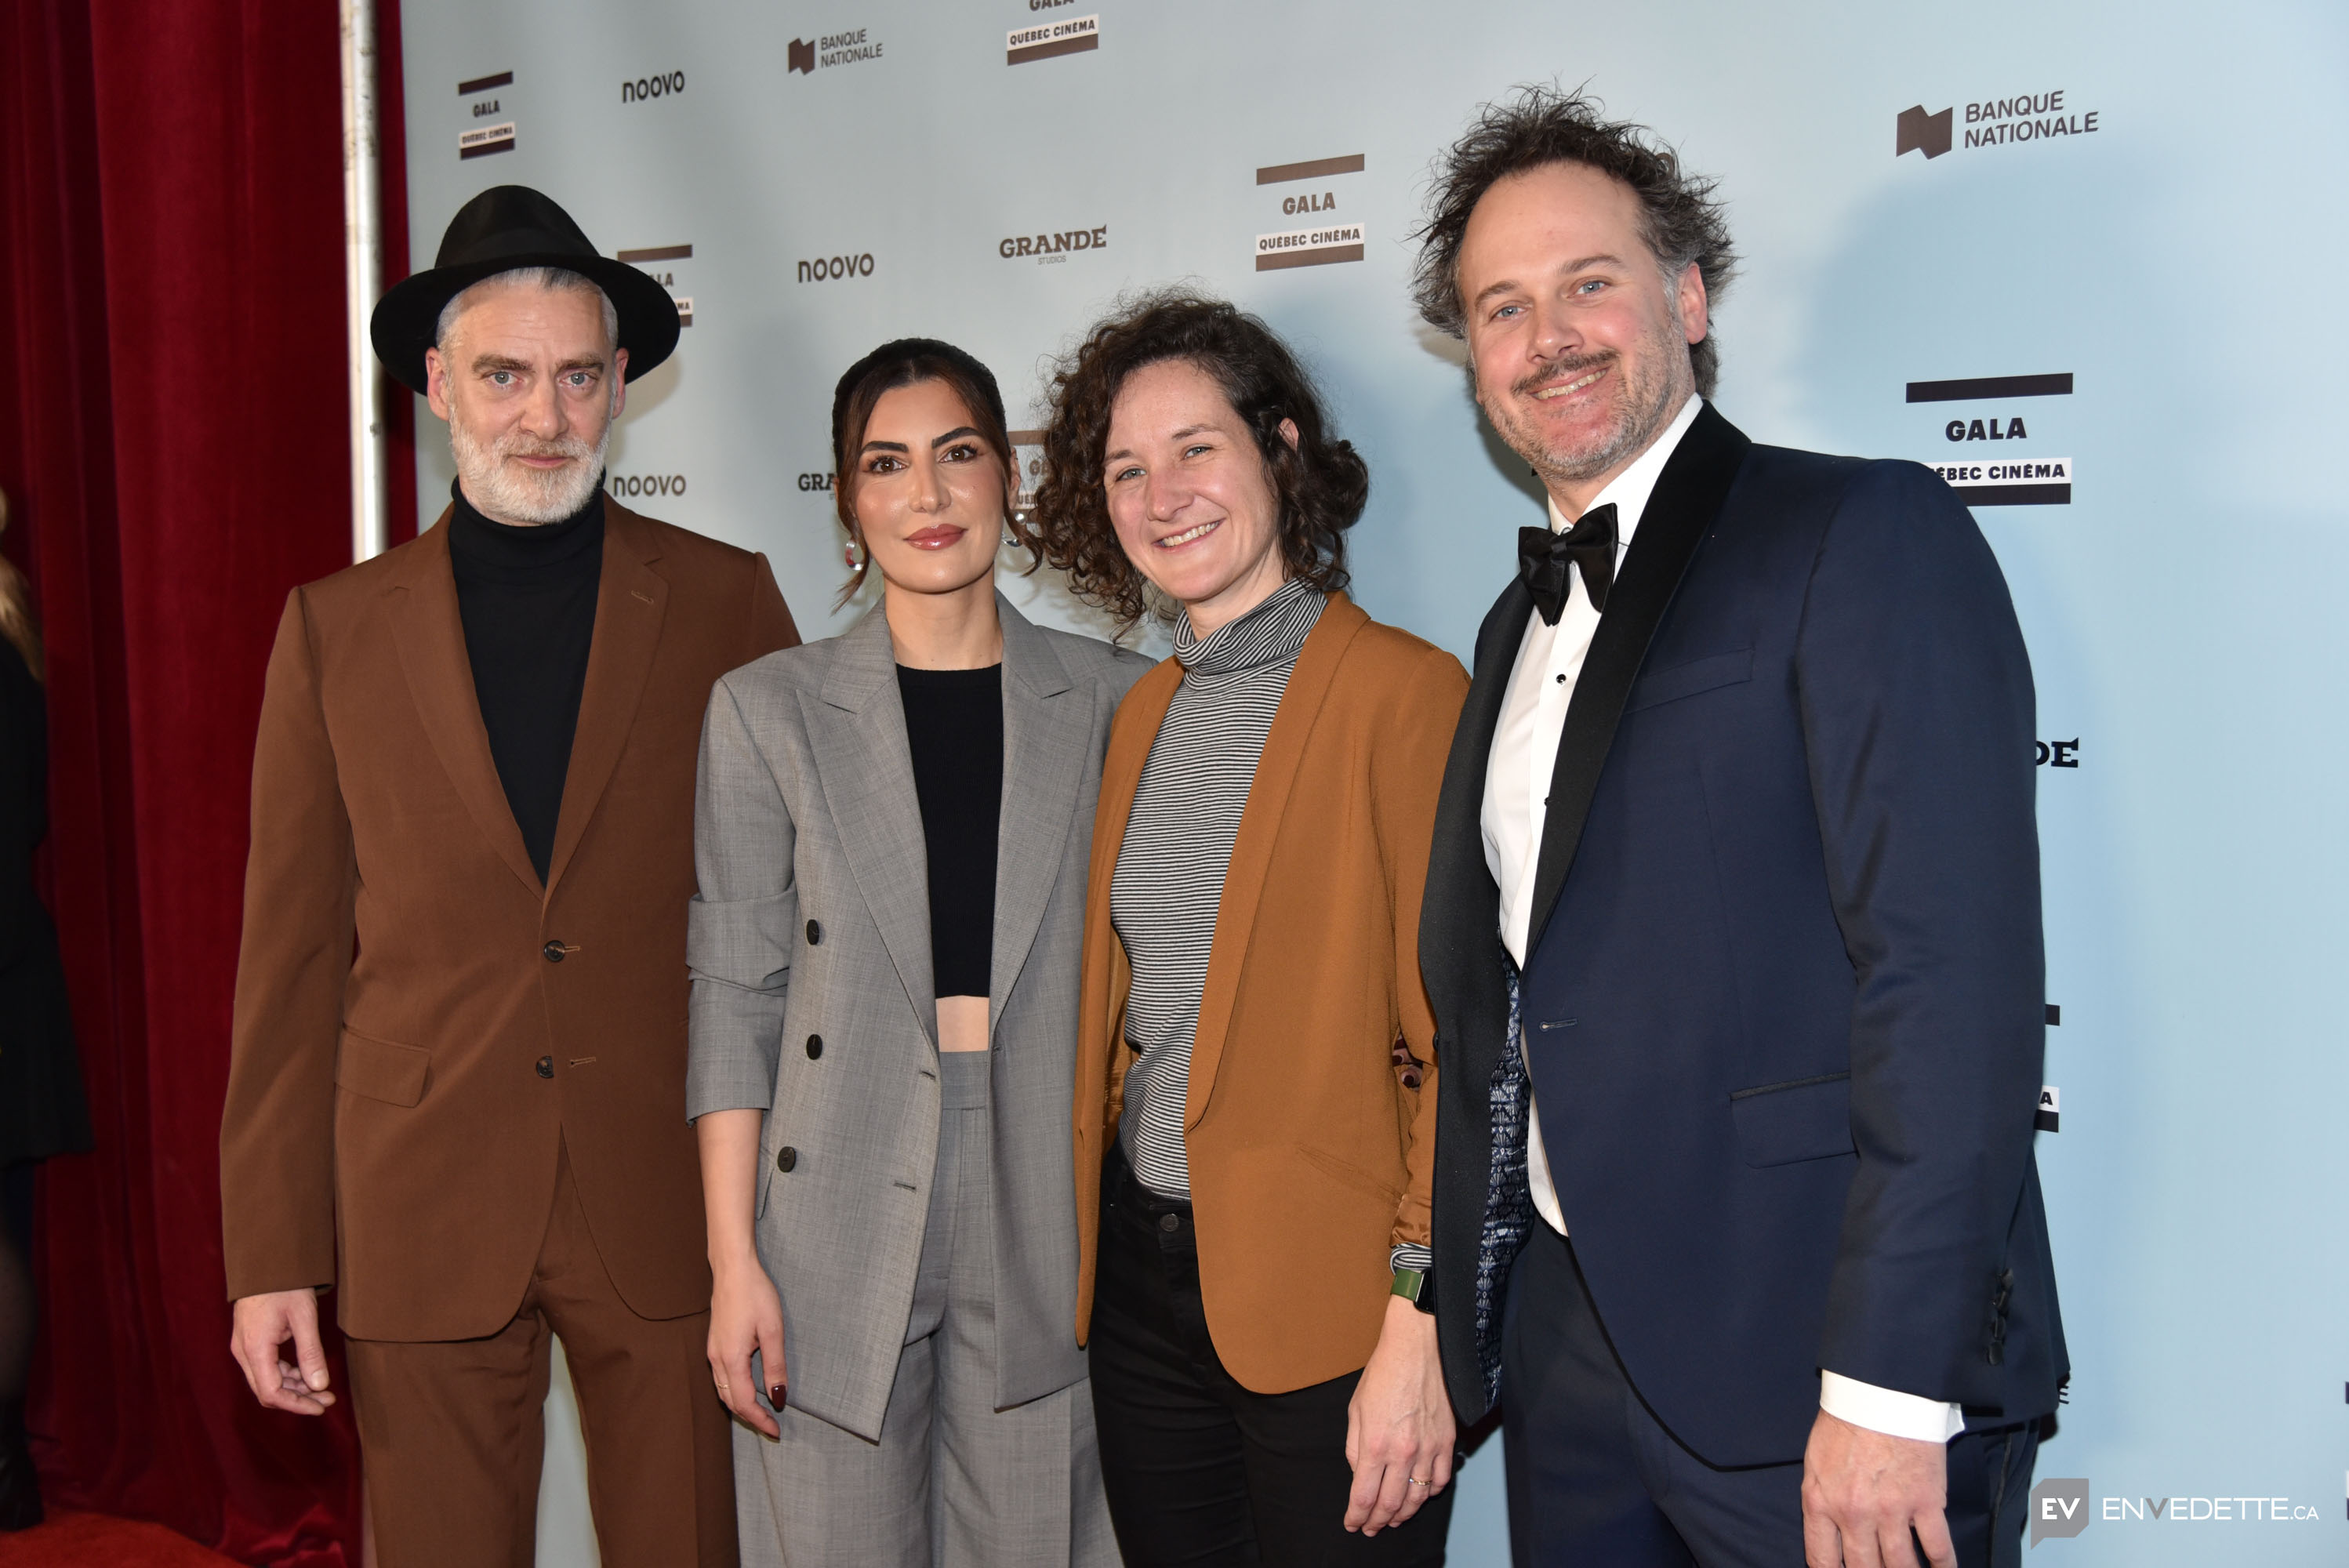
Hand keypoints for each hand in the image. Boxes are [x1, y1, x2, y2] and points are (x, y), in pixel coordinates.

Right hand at [229, 1289, 334, 1414]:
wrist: (266, 1261)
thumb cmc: (285, 1285)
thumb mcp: (304, 1316)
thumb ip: (311, 1352)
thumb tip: (319, 1385)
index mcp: (254, 1348)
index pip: (271, 1393)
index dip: (297, 1405)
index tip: (321, 1406)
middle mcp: (243, 1352)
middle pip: (267, 1391)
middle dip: (298, 1399)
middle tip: (327, 1398)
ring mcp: (244, 1347)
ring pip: (267, 1381)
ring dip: (293, 1388)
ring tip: (322, 1387)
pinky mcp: (249, 1342)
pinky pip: (266, 1368)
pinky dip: (286, 1375)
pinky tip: (306, 1372)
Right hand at [708, 1256, 786, 1437]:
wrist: (733, 1269)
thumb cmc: (755, 1294)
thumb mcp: (773, 1331)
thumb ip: (775, 1366)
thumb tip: (778, 1398)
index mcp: (731, 1359)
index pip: (744, 1403)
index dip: (760, 1421)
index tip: (776, 1431)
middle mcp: (716, 1360)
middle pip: (730, 1402)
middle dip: (750, 1418)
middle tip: (771, 1427)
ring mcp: (712, 1352)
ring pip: (723, 1392)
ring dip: (740, 1407)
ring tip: (761, 1414)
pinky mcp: (714, 1345)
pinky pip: (720, 1379)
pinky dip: (733, 1393)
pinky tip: (747, 1390)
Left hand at [1343, 1294, 1456, 1533]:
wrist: (1415, 1349)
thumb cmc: (1383, 1374)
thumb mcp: (1355, 1410)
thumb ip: (1355, 1448)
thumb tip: (1360, 1474)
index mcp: (1375, 1444)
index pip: (1364, 1496)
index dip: (1357, 1515)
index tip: (1353, 1523)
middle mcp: (1403, 1452)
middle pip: (1390, 1504)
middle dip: (1378, 1522)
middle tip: (1371, 1527)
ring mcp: (1428, 1448)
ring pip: (1417, 1497)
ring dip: (1403, 1514)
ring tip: (1393, 1519)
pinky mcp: (1446, 1441)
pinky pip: (1441, 1479)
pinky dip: (1429, 1493)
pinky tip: (1419, 1495)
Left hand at [1801, 1408, 1954, 1566]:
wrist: (1879, 1394)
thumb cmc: (1845, 1423)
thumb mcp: (1815, 1464)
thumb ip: (1821, 1500)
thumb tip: (1829, 1532)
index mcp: (1821, 1503)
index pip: (1821, 1559)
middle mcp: (1854, 1515)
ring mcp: (1891, 1512)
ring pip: (1900, 1565)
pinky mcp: (1925, 1503)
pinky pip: (1937, 1547)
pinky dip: (1943, 1566)